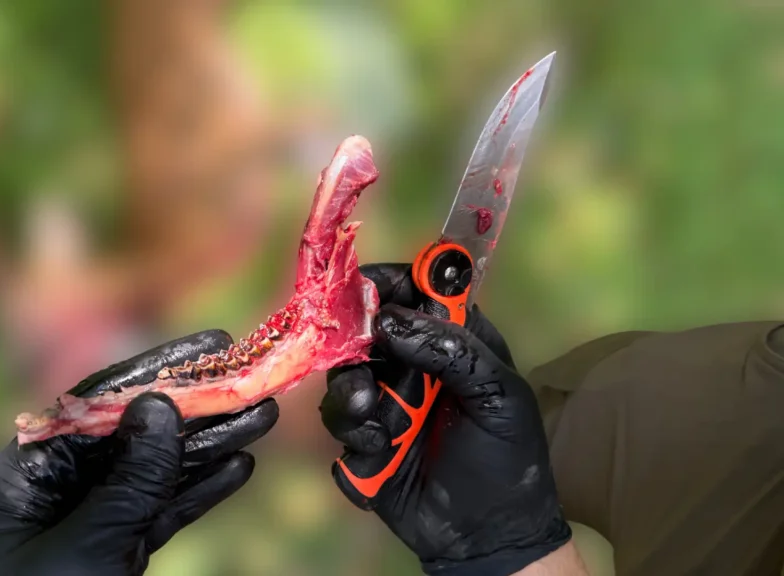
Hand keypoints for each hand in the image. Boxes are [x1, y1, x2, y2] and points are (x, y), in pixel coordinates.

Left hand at [0, 330, 278, 575]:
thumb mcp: (87, 546)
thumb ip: (130, 478)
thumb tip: (161, 406)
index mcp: (26, 471)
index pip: (98, 402)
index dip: (159, 369)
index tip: (210, 344)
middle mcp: (57, 485)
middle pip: (136, 431)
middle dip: (197, 407)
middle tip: (252, 378)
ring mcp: (89, 516)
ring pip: (157, 470)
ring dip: (211, 445)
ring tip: (263, 419)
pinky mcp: (116, 548)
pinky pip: (162, 511)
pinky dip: (201, 491)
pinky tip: (239, 468)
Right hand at [320, 264, 571, 574]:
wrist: (487, 536)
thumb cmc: (508, 460)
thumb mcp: (498, 396)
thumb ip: (452, 350)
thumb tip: (390, 320)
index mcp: (451, 342)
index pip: (414, 292)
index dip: (389, 282)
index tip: (367, 285)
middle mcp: (412, 363)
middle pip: (365, 328)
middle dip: (356, 339)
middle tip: (359, 354)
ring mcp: (384, 400)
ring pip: (344, 373)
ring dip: (352, 390)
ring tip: (371, 409)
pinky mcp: (363, 438)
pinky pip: (339, 420)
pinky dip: (354, 431)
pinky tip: (378, 447)